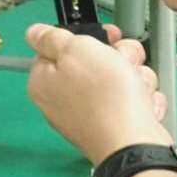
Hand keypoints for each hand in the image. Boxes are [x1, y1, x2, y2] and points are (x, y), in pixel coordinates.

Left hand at [26, 22, 172, 166]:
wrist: (135, 143)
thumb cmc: (105, 96)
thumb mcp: (75, 50)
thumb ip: (51, 37)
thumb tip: (34, 33)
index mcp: (45, 81)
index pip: (60, 48)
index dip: (85, 37)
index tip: (104, 36)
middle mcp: (64, 100)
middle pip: (94, 61)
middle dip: (119, 57)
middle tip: (123, 62)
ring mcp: (91, 115)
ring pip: (120, 78)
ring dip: (136, 77)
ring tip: (137, 87)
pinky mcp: (115, 126)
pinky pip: (133, 100)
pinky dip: (143, 99)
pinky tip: (143, 105)